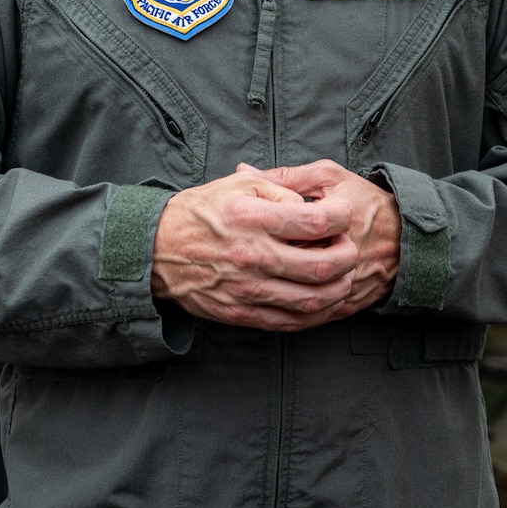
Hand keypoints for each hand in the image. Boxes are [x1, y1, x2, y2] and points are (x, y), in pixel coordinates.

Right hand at [149, 168, 360, 330]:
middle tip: (350, 249)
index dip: (340, 219)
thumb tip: (308, 205)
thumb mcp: (235, 185)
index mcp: (251, 218)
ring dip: (339, 289)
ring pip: (313, 300)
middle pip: (322, 266)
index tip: (344, 216)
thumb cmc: (199, 213)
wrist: (157, 249)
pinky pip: (291, 322)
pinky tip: (324, 301)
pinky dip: (317, 314)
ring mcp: (247, 288)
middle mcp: (252, 255)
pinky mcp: (242, 312)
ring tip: (343, 276)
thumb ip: (276, 189)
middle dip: (348, 257)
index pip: (315, 222)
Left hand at [259, 159, 400, 318]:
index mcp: (333, 219)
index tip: (253, 226)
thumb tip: (244, 170)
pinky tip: (272, 298)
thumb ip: (286, 177)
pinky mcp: (347, 305)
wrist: (406, 234)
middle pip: (291, 265)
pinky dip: (291, 310)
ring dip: (276, 289)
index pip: (287, 229)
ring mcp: (345, 285)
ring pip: (301, 295)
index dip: (265, 229)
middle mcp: (340, 256)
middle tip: (253, 253)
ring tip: (262, 275)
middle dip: (268, 261)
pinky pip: (314, 316)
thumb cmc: (363, 200)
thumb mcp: (327, 178)